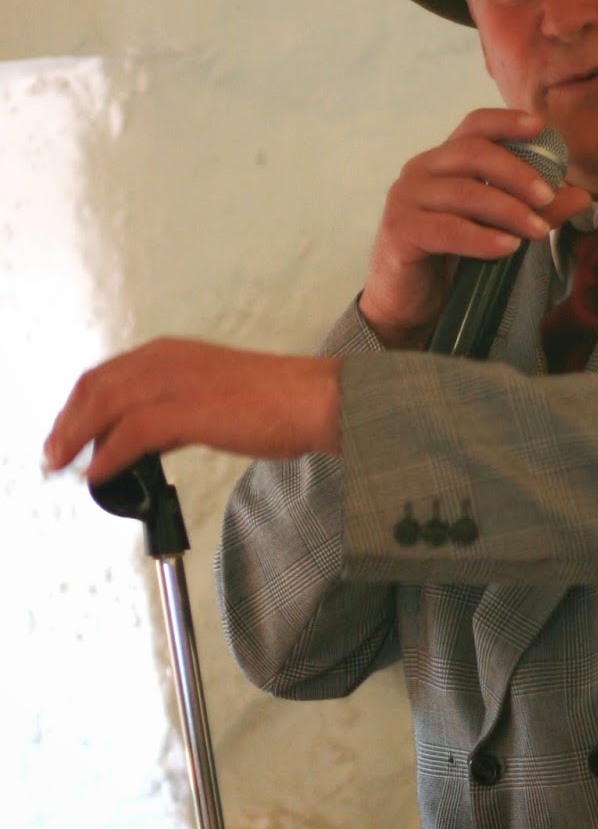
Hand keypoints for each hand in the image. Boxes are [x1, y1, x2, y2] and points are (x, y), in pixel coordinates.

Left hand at [43, 339, 340, 487]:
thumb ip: (176, 412)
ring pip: (103, 408)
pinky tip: (100, 475)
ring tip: (63, 467)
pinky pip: (130, 435)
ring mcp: (176, 383)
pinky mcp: (188, 410)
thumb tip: (146, 440)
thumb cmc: (277, 401)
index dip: (76, 406)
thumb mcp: (213, 395)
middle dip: (65, 424)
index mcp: (171, 353)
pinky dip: (108, 457)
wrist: (315, 400)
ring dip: (75, 440)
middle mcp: (166, 360)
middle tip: (52, 455)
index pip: (104, 375)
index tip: (64, 433)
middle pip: (94, 388)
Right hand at [359, 109, 590, 344]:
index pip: (475, 126)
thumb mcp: (497, 228)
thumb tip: (581, 196)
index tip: (540, 126)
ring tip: (537, 230)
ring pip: (464, 193)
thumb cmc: (451, 258)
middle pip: (473, 153)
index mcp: (443, 161)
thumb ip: (534, 210)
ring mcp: (406, 199)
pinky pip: (446, 230)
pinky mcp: (400, 231)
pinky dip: (481, 238)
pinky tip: (506, 248)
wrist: (407, 303)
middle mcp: (420, 170)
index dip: (506, 122)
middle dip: (517, 172)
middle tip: (548, 196)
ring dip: (507, 210)